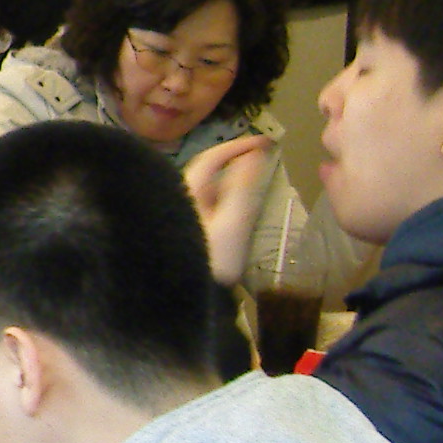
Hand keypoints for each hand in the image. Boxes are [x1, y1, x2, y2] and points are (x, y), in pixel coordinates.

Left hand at [182, 133, 276, 286]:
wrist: (185, 302)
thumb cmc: (212, 262)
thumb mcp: (233, 224)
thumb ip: (243, 188)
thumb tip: (253, 155)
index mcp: (185, 194)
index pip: (211, 159)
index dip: (237, 146)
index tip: (264, 141)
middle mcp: (178, 200)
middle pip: (207, 171)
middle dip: (234, 158)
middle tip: (261, 152)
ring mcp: (182, 215)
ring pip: (207, 187)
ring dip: (230, 176)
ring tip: (256, 170)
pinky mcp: (187, 230)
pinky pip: (207, 203)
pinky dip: (225, 193)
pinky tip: (240, 199)